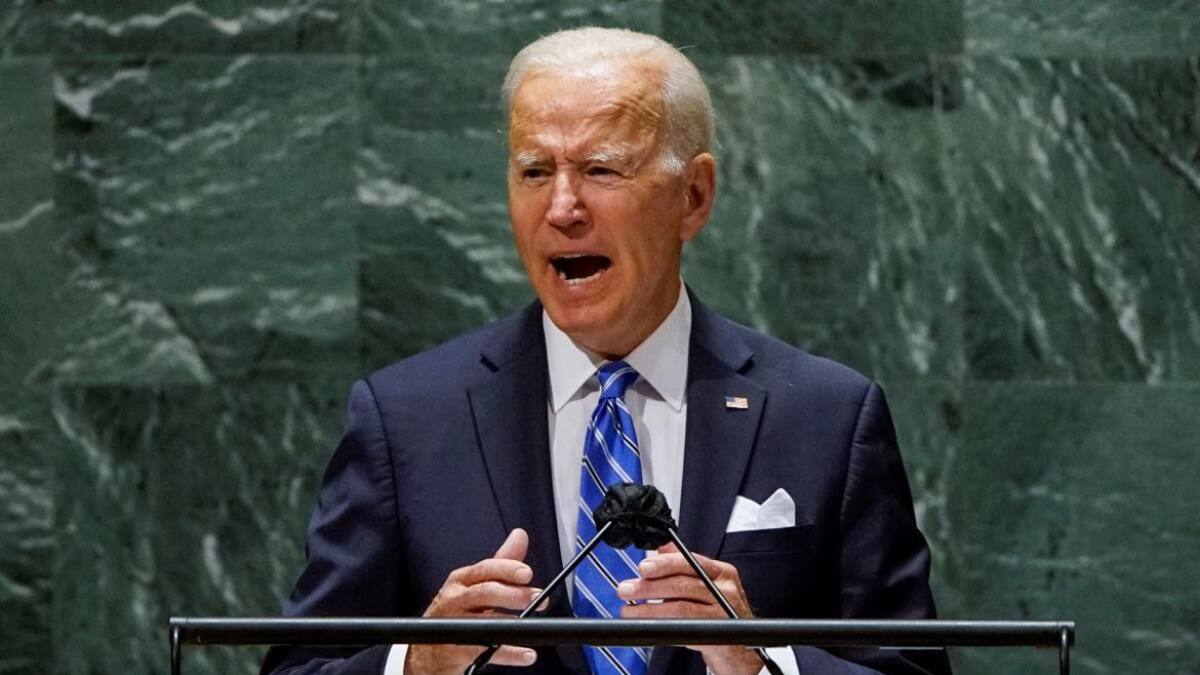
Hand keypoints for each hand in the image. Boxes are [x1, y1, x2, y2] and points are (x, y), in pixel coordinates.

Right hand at [405, 529, 541, 674]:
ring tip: (532, 626)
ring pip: (483, 621)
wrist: (428, 651)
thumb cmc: (456, 612)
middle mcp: (454, 599)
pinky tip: (526, 653)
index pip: (485, 569)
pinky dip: (508, 653)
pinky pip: (484, 650)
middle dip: (512, 594)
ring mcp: (452, 625)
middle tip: (537, 597)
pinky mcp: (454, 650)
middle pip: (484, 593)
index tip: (527, 573)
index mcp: (461, 580)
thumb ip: (500, 563)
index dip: (506, 569)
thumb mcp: (475, 584)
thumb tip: (520, 535)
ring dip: (510, 624)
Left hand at [617, 543, 761, 674]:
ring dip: (649, 609)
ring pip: (680, 607)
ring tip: (630, 610)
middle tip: (627, 589)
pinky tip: (648, 626)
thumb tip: (662, 548)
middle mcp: (725, 591)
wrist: (742, 650)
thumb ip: (685, 566)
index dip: (664, 564)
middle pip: (682, 584)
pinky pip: (685, 628)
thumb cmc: (721, 614)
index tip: (643, 568)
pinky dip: (663, 626)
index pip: (689, 562)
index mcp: (722, 573)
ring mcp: (723, 614)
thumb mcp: (708, 586)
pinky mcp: (717, 636)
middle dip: (649, 586)